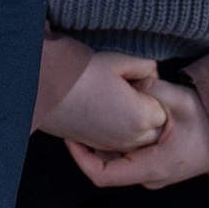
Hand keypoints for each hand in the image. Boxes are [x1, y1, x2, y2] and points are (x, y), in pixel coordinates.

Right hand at [41, 43, 168, 153]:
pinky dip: (121, 131)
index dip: (152, 92)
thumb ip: (147, 67)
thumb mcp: (120, 61)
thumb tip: (154, 76)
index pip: (164, 108)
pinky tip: (107, 110)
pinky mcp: (98, 146)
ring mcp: (113, 145)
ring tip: (116, 100)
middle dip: (148, 110)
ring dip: (136, 122)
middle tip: (127, 89)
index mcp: (141, 116)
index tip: (136, 80)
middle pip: (156, 127)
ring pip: (140, 139)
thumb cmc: (82, 72)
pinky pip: (121, 144)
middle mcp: (130, 137)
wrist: (44, 88)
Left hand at [78, 78, 208, 189]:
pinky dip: (122, 143)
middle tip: (82, 120)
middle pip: (108, 167)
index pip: (103, 176)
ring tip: (98, 118)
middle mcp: (151, 177)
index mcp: (151, 167)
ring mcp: (156, 174)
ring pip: (120, 162)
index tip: (71, 139)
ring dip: (108, 143)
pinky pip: (132, 159)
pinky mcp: (160, 167)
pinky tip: (120, 122)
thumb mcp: (180, 100)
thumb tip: (129, 82)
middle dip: (92, 146)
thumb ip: (151, 90)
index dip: (80, 158)